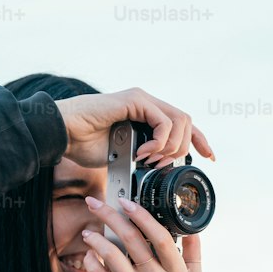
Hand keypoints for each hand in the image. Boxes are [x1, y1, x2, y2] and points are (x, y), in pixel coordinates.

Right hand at [54, 86, 214, 168]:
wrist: (64, 134)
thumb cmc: (83, 144)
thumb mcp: (120, 157)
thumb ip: (140, 159)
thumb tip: (155, 172)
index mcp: (146, 116)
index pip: (183, 124)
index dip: (199, 140)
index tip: (209, 158)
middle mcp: (147, 104)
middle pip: (187, 122)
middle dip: (184, 148)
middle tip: (162, 165)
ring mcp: (142, 100)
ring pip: (180, 120)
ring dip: (171, 146)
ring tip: (150, 160)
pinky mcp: (135, 100)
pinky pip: (163, 121)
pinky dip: (159, 141)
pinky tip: (144, 152)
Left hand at [80, 195, 201, 271]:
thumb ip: (194, 254)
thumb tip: (192, 229)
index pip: (160, 236)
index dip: (142, 216)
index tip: (127, 202)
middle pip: (133, 240)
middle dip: (111, 216)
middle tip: (96, 204)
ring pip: (113, 257)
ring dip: (96, 239)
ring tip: (88, 232)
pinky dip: (92, 264)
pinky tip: (88, 255)